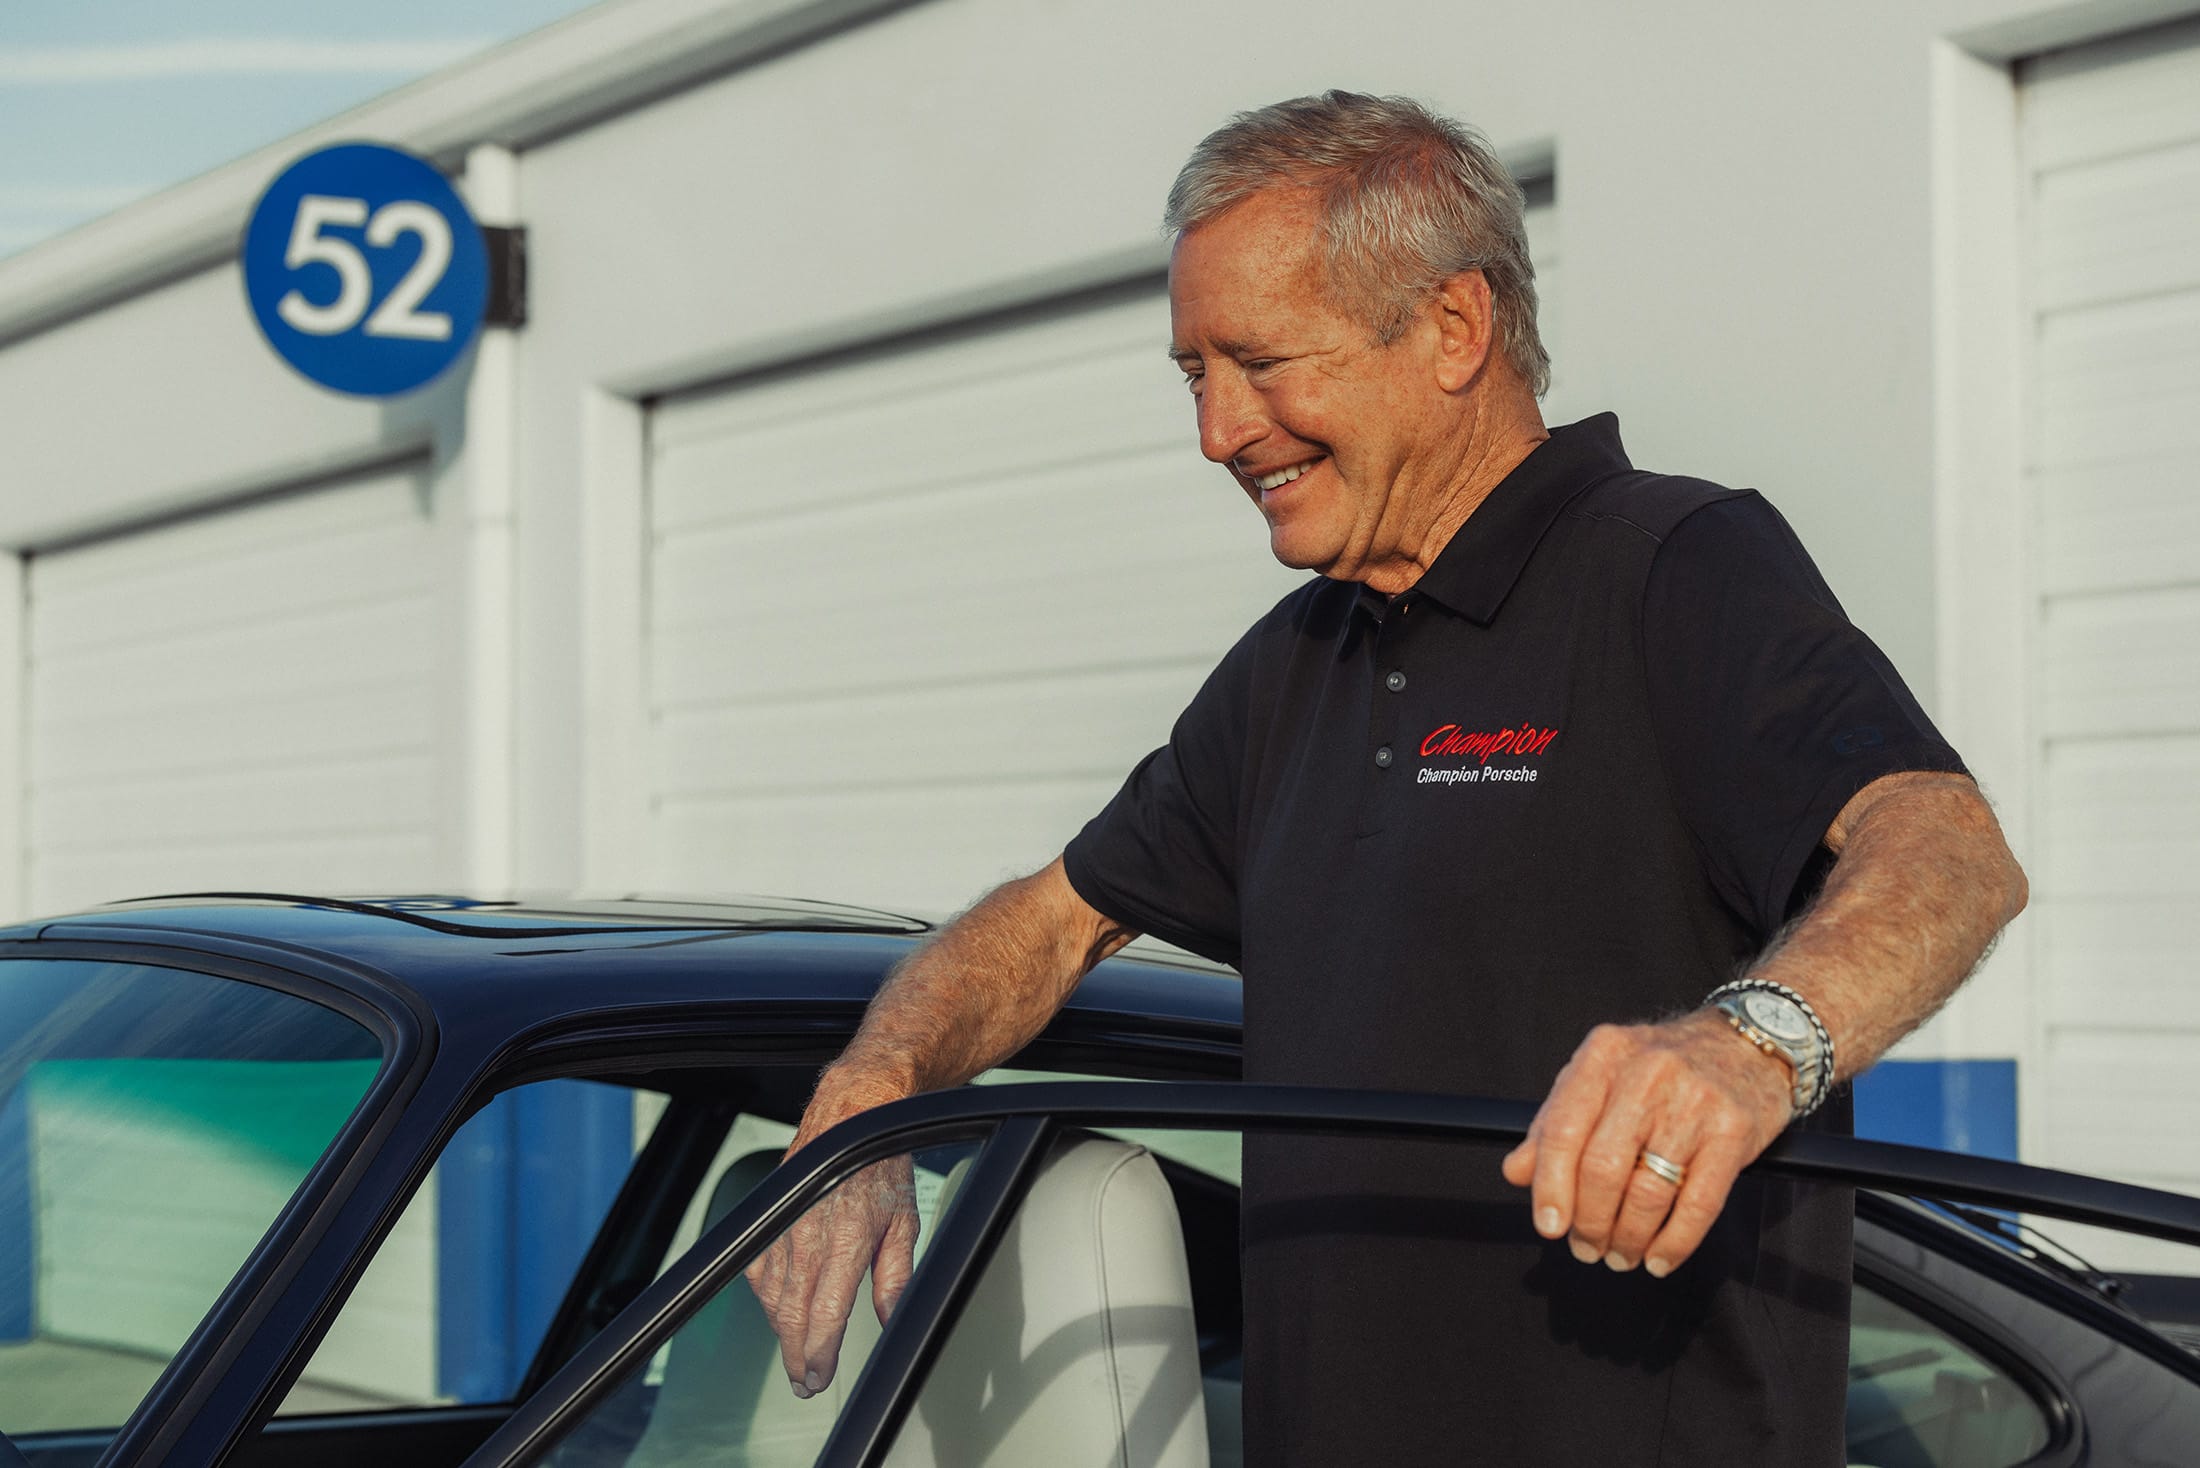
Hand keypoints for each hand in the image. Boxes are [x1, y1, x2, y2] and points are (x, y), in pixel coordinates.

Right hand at [744, 1070, 920, 1397]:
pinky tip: (781, 1310)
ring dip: (783, 1329)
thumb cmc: (880, 1166)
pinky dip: (768, 1297)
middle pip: (791, 1316)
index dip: (818, 1354)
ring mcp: (782, 1229)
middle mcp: (807, 1238)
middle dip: (796, 1356)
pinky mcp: (767, 1222)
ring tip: (798, 1352)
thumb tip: (892, 1318)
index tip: (817, 1378)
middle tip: (804, 1382)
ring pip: (772, 1299)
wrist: (848, 1115)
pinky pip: (758, 1274)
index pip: (824, 1315)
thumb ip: (895, 1276)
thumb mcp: (904, 1221)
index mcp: (844, 1241)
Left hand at [1500, 1012, 1792, 1277]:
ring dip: (1628, 1238)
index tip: (1549, 1226)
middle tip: (1587, 1247)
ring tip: (1621, 1254)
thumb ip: (1554, 1122)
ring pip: (1648, 1191)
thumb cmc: (1665, 1067)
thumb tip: (1517, 1173)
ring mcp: (1694, 1102)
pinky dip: (1674, 1243)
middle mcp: (1647, 1074)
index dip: (1550, 1186)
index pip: (1563, 1130)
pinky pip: (1699, 1204)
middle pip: (1603, 1167)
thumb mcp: (1601, 1076)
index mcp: (1604, 1056)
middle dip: (1590, 1222)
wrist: (1748, 1043)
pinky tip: (1659, 1258)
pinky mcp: (1733, 1131)